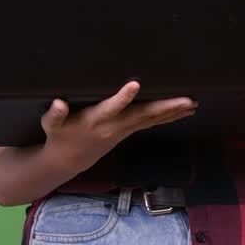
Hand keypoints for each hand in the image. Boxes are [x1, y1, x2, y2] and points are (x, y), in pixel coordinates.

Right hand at [41, 81, 195, 173]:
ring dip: (173, 112)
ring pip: (152, 120)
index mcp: (95, 121)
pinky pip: (152, 122)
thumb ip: (55, 114)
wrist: (68, 160)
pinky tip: (184, 110)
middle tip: (187, 100)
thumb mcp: (51, 125)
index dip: (122, 98)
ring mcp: (124, 130)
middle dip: (165, 108)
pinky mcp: (128, 130)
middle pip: (143, 116)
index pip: (110, 108)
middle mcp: (114, 126)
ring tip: (193, 103)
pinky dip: (169, 116)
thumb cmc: (60, 135)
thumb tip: (58, 103)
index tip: (134, 85)